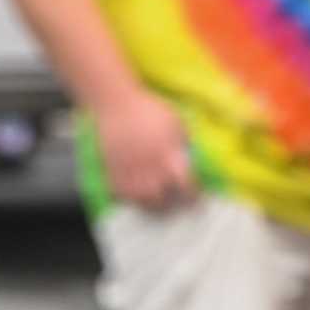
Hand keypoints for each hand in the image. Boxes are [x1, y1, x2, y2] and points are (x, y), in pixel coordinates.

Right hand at [95, 89, 194, 210]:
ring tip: (160, 207)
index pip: (185, 183)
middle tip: (178, 207)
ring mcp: (127, 168)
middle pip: (161, 197)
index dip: (193, 196)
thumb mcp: (177, 123)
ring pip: (140, 199)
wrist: (114, 102)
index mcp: (167, 152)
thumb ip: (185, 144)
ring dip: (152, 207)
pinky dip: (130, 200)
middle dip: (172, 206)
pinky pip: (120, 193)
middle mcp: (148, 164)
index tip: (198, 201)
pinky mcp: (110, 168)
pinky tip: (138, 199)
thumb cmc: (149, 109)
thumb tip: (194, 162)